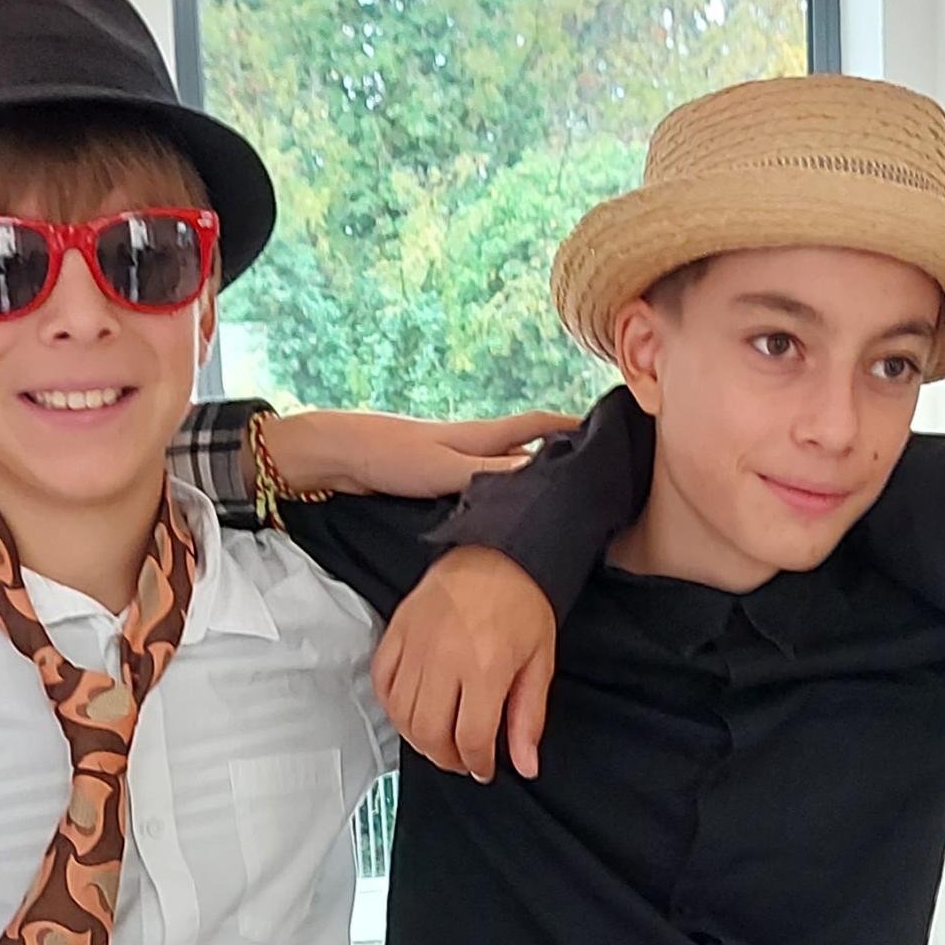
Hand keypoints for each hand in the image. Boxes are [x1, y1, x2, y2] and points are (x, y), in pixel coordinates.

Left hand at [260, 406, 579, 501]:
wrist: (338, 456)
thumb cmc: (391, 456)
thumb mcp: (447, 470)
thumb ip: (492, 477)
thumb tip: (541, 480)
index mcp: (482, 437)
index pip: (538, 427)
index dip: (571, 426)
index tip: (606, 428)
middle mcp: (474, 447)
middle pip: (526, 451)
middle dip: (557, 460)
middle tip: (589, 479)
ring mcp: (455, 463)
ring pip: (503, 473)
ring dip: (526, 484)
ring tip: (554, 506)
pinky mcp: (436, 480)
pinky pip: (480, 489)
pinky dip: (497, 498)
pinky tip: (499, 518)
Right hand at [372, 546, 558, 779]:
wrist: (494, 551)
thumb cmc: (520, 602)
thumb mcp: (539, 662)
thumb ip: (528, 717)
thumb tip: (525, 764)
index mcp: (485, 668)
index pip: (470, 738)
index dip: (477, 764)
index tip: (483, 768)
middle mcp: (444, 659)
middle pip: (429, 733)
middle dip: (446, 758)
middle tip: (461, 759)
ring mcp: (415, 645)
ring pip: (402, 715)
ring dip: (419, 739)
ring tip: (439, 739)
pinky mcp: (396, 633)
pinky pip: (382, 684)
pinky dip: (393, 707)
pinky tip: (413, 711)